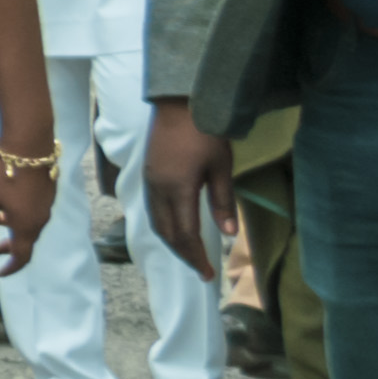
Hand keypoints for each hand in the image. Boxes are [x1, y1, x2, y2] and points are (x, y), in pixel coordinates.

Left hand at [0, 124, 58, 277]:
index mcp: (27, 226)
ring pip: (28, 224)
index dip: (11, 267)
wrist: (29, 141)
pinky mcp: (47, 189)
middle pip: (26, 240)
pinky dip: (18, 215)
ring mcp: (46, 203)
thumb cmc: (3, 173)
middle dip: (6, 248)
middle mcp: (41, 218)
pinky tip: (4, 204)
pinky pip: (32, 210)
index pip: (22, 256)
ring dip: (11, 229)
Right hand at [142, 97, 228, 282]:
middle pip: (166, 233)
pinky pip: (153, 210)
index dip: (196, 257)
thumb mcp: (221, 168)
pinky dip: (164, 226)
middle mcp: (158, 190)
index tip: (209, 274)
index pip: (185, 234)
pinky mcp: (148, 175)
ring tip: (190, 252)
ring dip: (172, 241)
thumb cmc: (205, 133)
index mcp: (177, 190)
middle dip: (183, 253)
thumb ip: (223, 202)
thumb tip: (229, 235)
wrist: (178, 104)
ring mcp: (150, 182)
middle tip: (201, 269)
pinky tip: (175, 228)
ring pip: (156, 222)